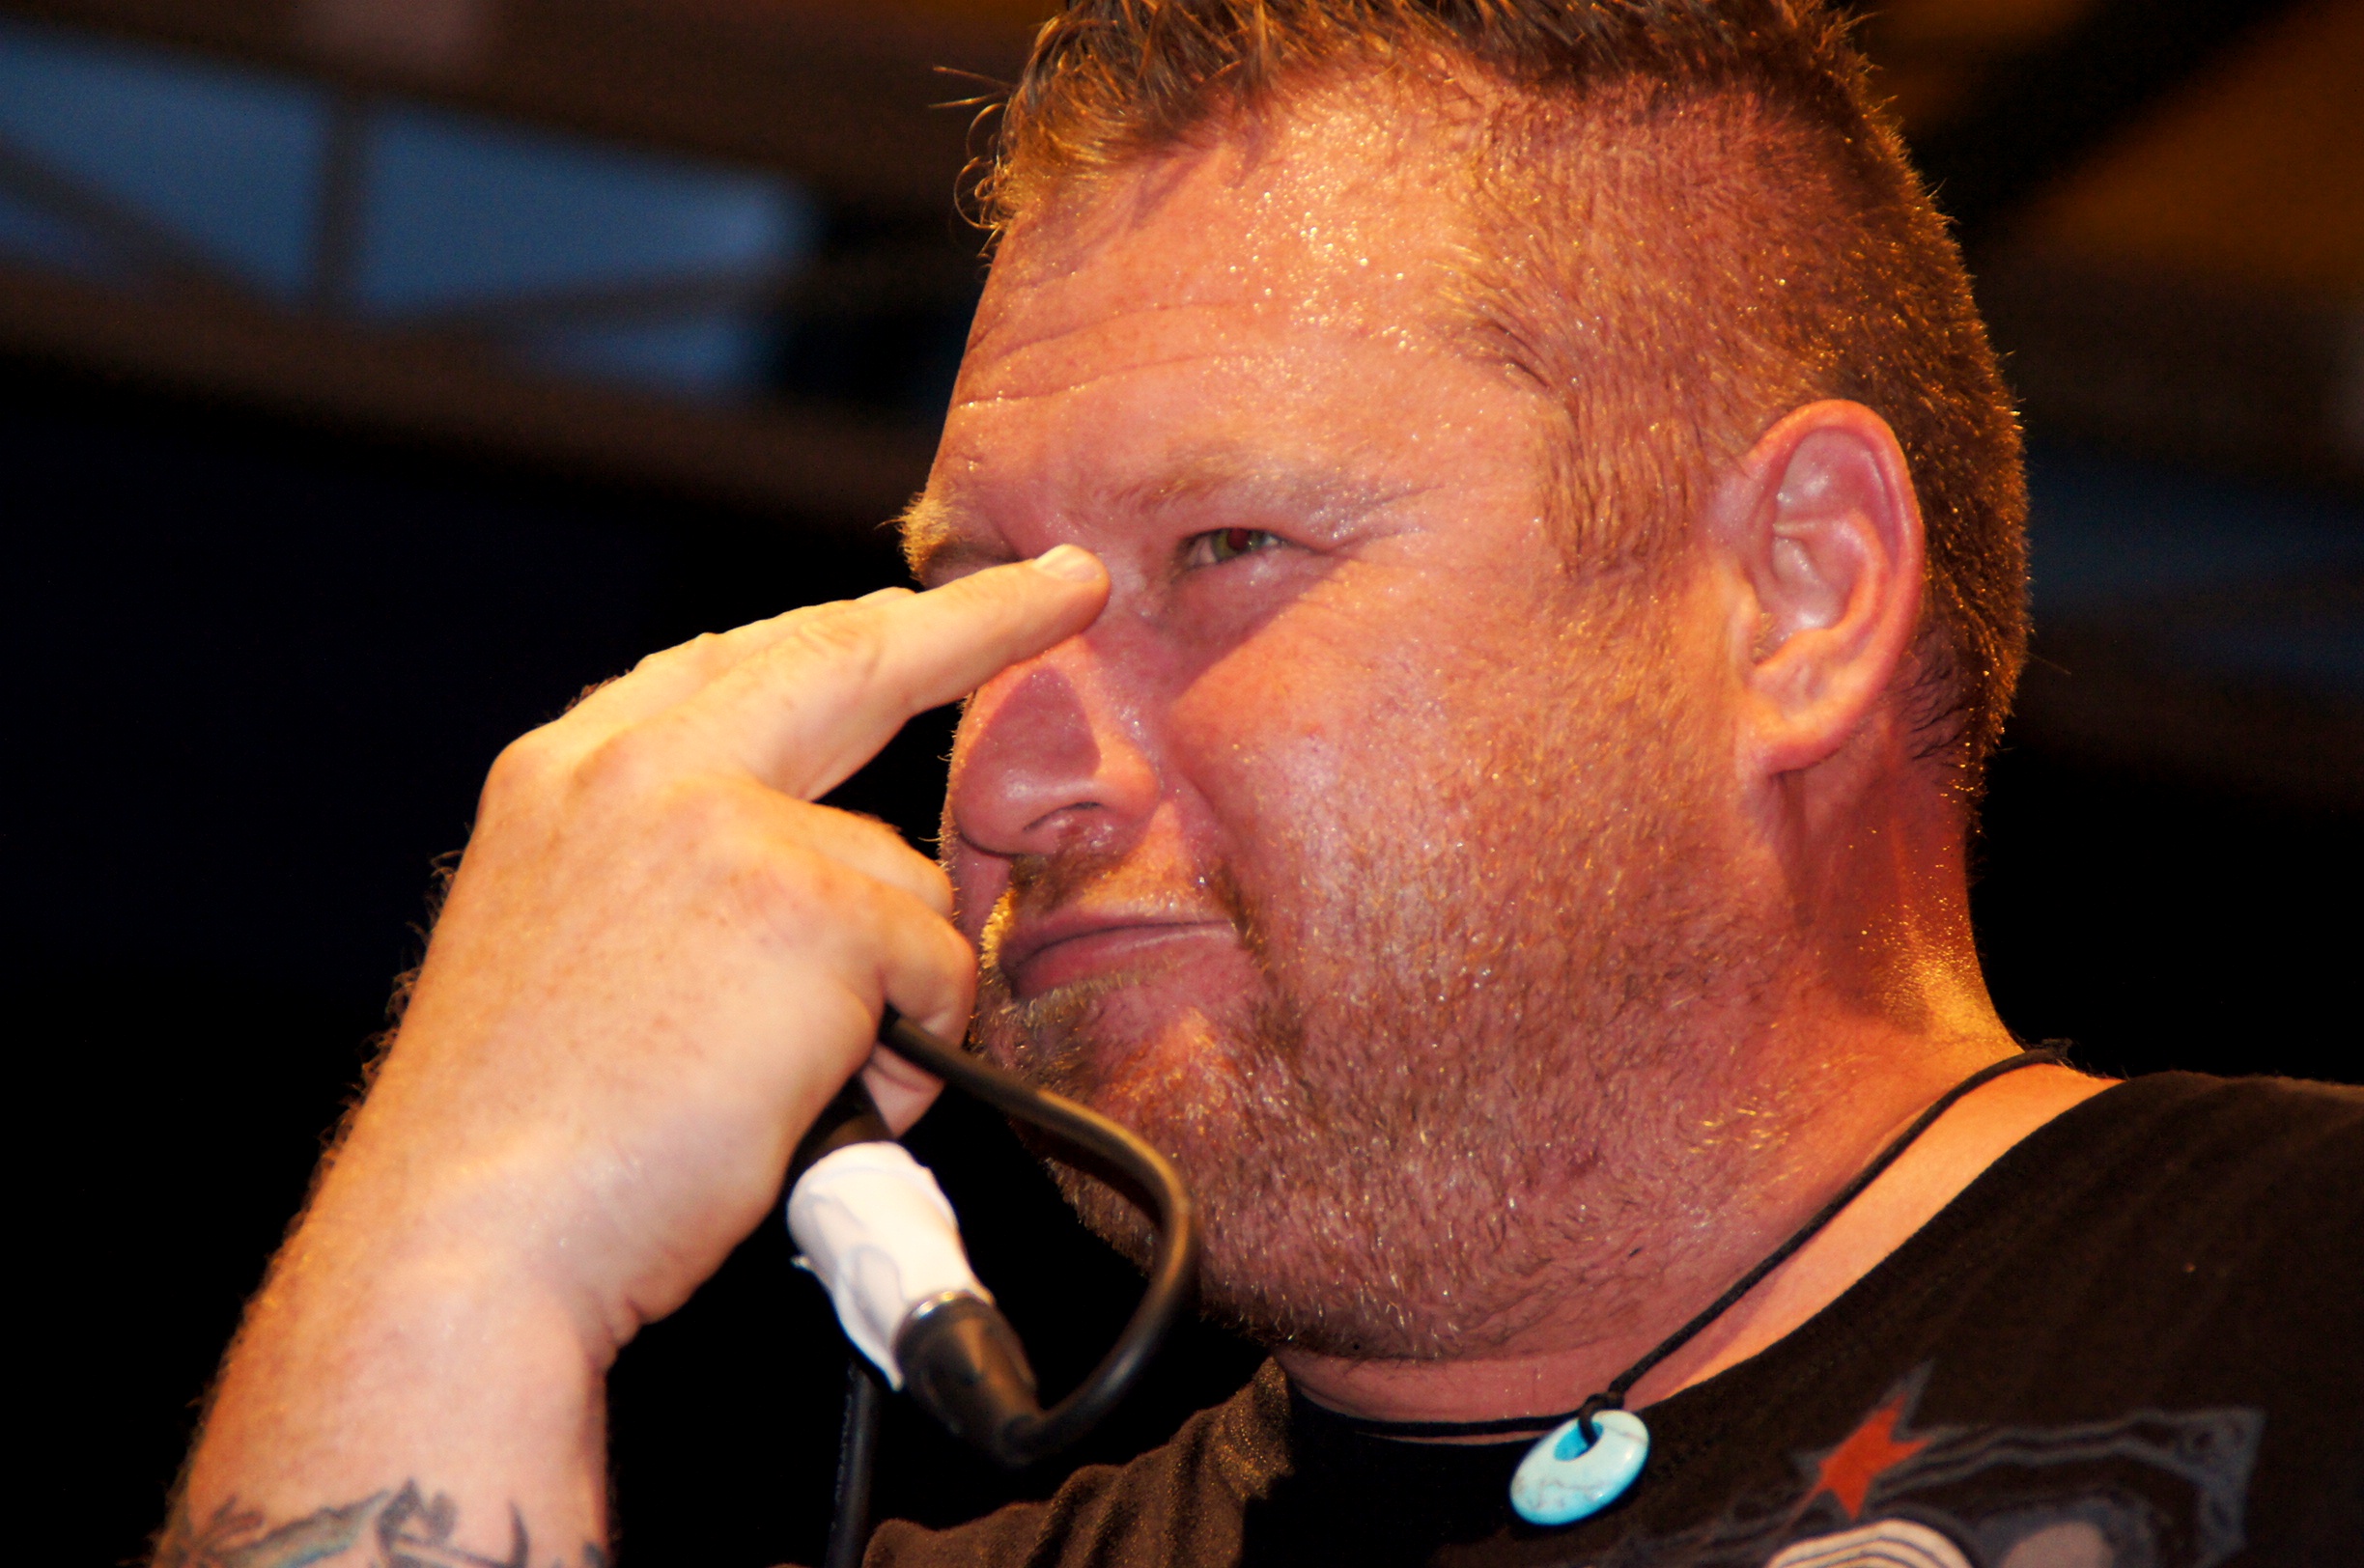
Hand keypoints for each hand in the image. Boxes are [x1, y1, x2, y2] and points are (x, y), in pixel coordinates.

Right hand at [318, 545, 1107, 1354]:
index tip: (905, 606)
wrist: (467, 1241)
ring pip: (905, 879)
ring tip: (785, 1088)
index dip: (835, 633)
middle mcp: (639, 769)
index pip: (730, 662)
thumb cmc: (521, 1143)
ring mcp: (727, 824)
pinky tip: (812, 1104)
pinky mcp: (811, 906)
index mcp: (566, 778)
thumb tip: (831, 875)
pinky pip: (935, 968)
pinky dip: (911, 1054)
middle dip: (976, 618)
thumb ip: (674, 878)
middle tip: (1064, 591)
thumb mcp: (564, 955)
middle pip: (847, 654)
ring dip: (890, 989)